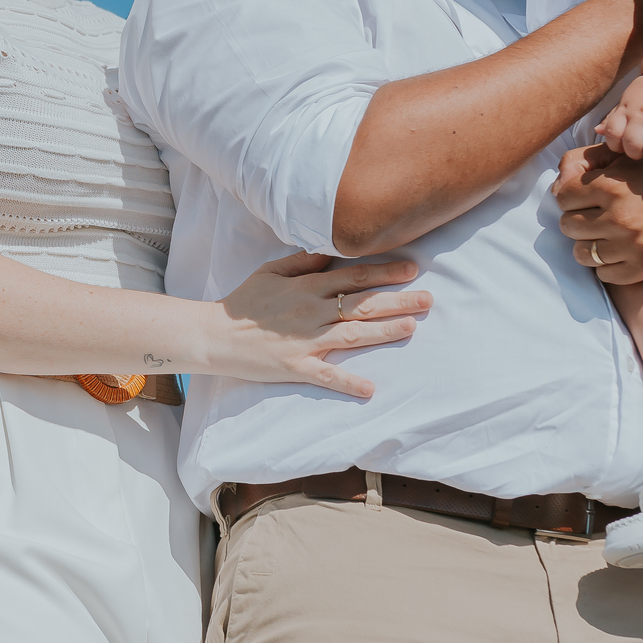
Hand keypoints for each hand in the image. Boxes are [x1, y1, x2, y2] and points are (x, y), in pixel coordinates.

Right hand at [212, 251, 431, 398]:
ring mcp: (305, 341)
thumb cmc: (244, 301)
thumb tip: (330, 253)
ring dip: (383, 331)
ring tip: (412, 328)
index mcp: (307, 287)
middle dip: (397, 300)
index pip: (353, 277)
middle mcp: (311, 311)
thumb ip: (302, 262)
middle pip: (362, 304)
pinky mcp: (296, 367)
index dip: (384, 272)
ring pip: (352, 334)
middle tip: (428, 299)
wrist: (214, 334)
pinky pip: (326, 375)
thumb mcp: (271, 271)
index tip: (411, 269)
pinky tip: (371, 388)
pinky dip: (348, 382)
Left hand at [554, 144, 642, 285]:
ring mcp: (633, 245)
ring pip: (582, 254)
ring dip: (588, 245)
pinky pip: (605, 275)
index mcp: (611, 186)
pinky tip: (617, 251)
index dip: (570, 197)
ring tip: (602, 236)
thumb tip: (556, 183)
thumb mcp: (625, 159)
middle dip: (576, 220)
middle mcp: (620, 217)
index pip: (563, 198)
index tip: (582, 198)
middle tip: (593, 217)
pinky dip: (606, 265)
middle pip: (568, 226)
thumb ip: (584, 162)